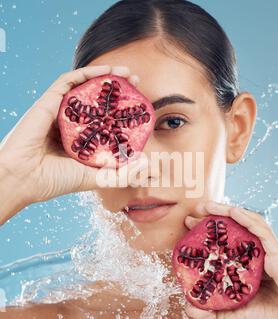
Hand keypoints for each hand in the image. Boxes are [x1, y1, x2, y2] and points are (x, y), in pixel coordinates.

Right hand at [0, 65, 142, 222]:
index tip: (139, 105)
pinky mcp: (48, 101)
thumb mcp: (95, 178)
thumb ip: (120, 173)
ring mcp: (59, 110)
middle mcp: (71, 122)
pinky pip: (69, 81)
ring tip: (127, 73)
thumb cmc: (56, 180)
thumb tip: (146, 162)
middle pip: (97, 100)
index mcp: (80, 139)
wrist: (24, 178)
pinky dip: (87, 72)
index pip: (104, 119)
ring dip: (106, 76)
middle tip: (137, 83)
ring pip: (84, 87)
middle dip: (118, 89)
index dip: (122, 110)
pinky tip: (107, 70)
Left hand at [184, 201, 277, 318]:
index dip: (209, 232)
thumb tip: (189, 307)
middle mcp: (258, 257)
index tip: (190, 227)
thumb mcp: (236, 317)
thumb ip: (213, 314)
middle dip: (215, 216)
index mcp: (247, 267)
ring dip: (228, 211)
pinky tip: (232, 212)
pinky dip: (247, 219)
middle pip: (236, 229)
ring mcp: (269, 254)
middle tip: (196, 210)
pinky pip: (262, 232)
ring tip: (209, 205)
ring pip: (249, 224)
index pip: (226, 242)